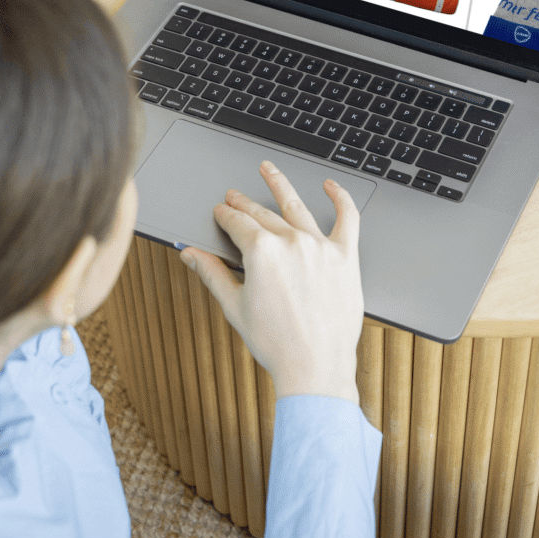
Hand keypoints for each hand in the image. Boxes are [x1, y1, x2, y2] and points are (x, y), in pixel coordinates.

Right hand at [179, 160, 362, 404]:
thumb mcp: (235, 307)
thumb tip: (191, 255)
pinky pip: (348, 218)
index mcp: (261, 252)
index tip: (220, 211)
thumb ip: (212, 274)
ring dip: (280, 185)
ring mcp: (320, 246)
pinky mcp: (345, 256)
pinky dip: (341, 198)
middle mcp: (291, 242)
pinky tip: (331, 186)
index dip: (225, 215)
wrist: (315, 367)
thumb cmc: (276, 344)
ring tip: (269, 170)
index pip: (237, 222)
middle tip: (234, 196)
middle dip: (244, 203)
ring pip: (297, 206)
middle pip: (262, 213)